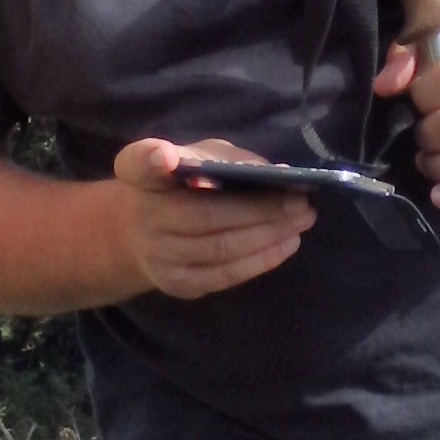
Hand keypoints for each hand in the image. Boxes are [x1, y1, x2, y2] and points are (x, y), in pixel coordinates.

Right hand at [110, 138, 313, 302]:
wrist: (141, 235)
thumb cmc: (179, 186)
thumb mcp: (194, 159)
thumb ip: (225, 160)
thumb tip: (280, 175)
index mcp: (141, 173)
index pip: (138, 164)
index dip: (152, 160)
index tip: (165, 156)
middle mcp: (144, 215)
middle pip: (203, 215)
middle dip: (258, 210)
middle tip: (299, 202)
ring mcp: (158, 255)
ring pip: (220, 248)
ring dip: (268, 235)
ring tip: (302, 221)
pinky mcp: (177, 284)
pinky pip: (224, 275)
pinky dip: (260, 260)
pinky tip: (286, 244)